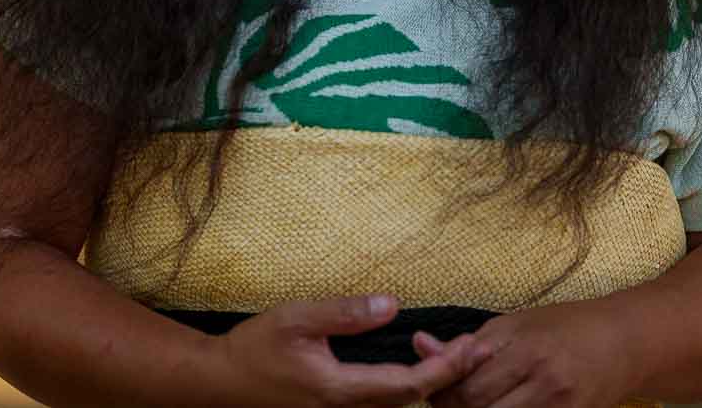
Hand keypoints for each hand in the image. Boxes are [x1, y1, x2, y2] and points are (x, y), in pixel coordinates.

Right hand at [213, 293, 491, 407]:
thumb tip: (392, 305)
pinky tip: (421, 368)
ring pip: (397, 406)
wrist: (219, 383)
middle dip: (450, 376)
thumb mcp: (298, 319)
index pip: (408, 386)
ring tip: (461, 356)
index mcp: (341, 391)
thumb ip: (345, 312)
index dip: (445, 368)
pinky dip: (409, 386)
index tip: (473, 347)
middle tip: (482, 349)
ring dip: (432, 382)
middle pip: (410, 401)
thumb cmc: (255, 350)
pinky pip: (381, 403)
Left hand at [411, 301, 636, 407]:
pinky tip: (501, 407)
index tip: (436, 387)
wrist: (625, 343)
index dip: (442, 393)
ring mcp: (559, 407)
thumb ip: (469, 343)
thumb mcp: (516, 323)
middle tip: (451, 401)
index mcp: (526, 348)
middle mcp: (544, 381)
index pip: (467, 387)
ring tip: (474, 404)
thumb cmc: (567, 327)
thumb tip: (419, 345)